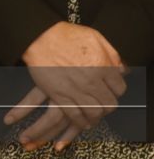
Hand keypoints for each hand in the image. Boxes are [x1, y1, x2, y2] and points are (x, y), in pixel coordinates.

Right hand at [8, 23, 126, 148]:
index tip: (112, 91)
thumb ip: (111, 54)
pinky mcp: (58, 95)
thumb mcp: (95, 38)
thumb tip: (119, 68)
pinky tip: (81, 123)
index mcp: (103, 67)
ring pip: (92, 113)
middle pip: (108, 104)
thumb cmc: (66, 35)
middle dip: (107, 107)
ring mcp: (74, 90)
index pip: (119, 88)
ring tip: (92, 119)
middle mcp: (91, 82)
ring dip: (94, 118)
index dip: (116, 90)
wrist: (40, 37)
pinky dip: (78, 122)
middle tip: (103, 107)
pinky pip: (73, 115)